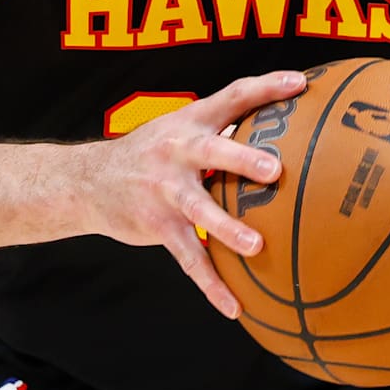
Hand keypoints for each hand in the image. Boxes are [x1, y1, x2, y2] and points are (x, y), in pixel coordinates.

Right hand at [87, 70, 306, 318]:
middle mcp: (177, 151)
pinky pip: (188, 258)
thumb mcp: (179, 128)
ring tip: (257, 246)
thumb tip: (284, 130)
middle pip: (212, 151)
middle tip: (275, 169)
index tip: (302, 83)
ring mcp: (165, 190)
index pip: (233, 96)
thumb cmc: (151, 152)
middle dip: (243, 159)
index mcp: (191, 122)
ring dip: (227, 229)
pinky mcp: (157, 225)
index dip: (266, 87)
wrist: (88, 181)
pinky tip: (234, 306)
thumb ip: (224, 128)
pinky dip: (211, 285)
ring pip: (199, 210)